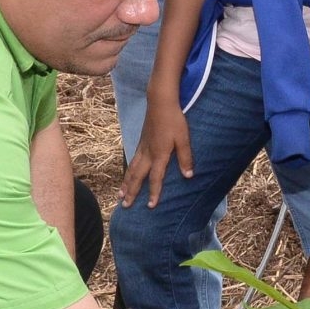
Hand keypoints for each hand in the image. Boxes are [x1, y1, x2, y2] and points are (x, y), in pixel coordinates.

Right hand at [118, 93, 191, 207]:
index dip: (154, 193)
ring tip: (120, 195)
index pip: (156, 178)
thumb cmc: (174, 120)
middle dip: (132, 192)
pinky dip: (128, 171)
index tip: (150, 206)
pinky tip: (128, 174)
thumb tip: (189, 176)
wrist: (160, 102)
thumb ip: (185, 158)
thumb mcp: (183, 139)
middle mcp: (147, 153)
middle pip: (137, 177)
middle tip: (125, 205)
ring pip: (132, 169)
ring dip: (126, 183)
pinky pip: (132, 161)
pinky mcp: (141, 141)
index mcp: (159, 154)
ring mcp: (142, 147)